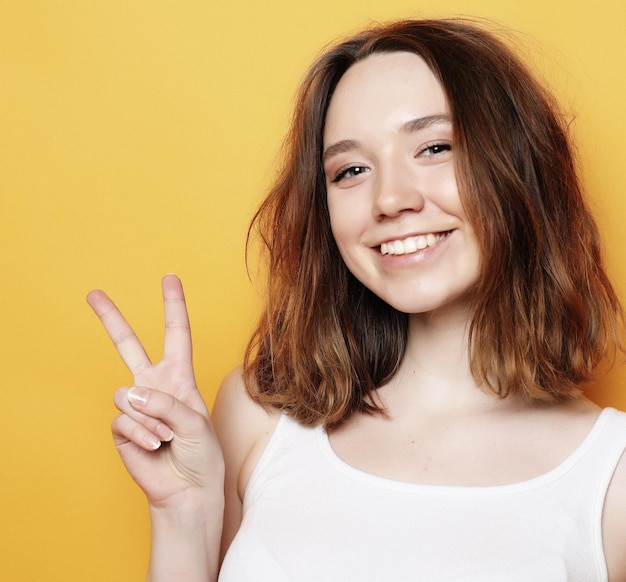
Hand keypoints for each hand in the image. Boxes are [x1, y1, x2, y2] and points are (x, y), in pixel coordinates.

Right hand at [87, 275, 223, 506]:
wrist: (188, 489)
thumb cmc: (202, 454)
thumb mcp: (196, 423)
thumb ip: (166, 404)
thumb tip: (129, 393)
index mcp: (179, 377)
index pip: (176, 334)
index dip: (174, 306)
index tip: (170, 278)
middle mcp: (154, 386)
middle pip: (128, 345)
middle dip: (111, 319)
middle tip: (93, 294)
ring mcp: (136, 407)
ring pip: (126, 395)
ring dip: (149, 418)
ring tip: (166, 436)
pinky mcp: (122, 429)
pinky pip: (123, 420)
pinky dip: (141, 433)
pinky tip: (154, 445)